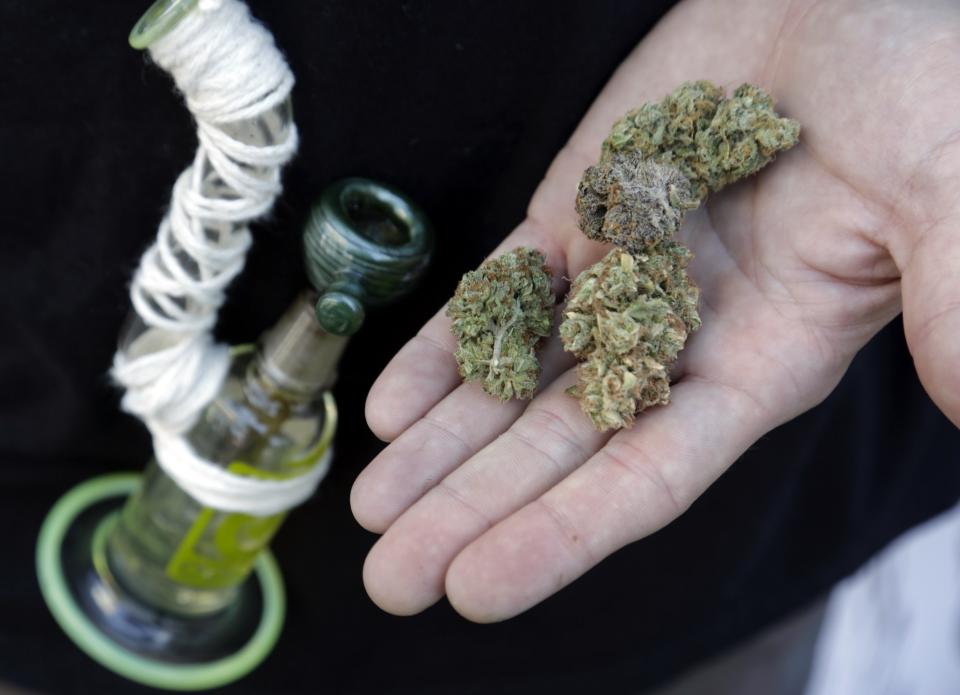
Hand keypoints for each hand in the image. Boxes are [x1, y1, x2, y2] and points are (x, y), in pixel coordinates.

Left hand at [351, 0, 959, 620]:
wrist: (838, 4)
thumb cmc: (918, 90)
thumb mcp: (948, 192)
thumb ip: (951, 301)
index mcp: (762, 361)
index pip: (650, 473)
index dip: (565, 533)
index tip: (479, 584)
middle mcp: (677, 338)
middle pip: (560, 446)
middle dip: (472, 510)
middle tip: (394, 576)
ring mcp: (615, 278)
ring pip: (514, 379)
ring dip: (441, 446)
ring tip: (373, 506)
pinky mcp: (574, 217)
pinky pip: (496, 294)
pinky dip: (443, 347)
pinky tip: (391, 407)